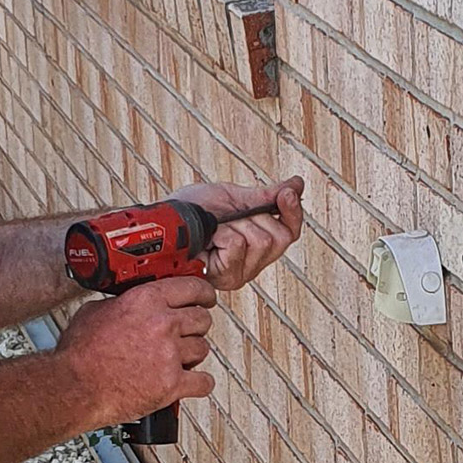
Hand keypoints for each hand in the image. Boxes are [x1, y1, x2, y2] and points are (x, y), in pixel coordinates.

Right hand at [56, 276, 216, 428]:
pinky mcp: (172, 385)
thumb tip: (128, 302)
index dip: (203, 293)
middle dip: (197, 325)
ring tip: (180, 358)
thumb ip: (122, 303)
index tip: (206, 298)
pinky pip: (203, 382)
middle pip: (202, 319)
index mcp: (145, 301)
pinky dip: (200, 383)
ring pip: (203, 349)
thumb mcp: (96, 311)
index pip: (192, 288)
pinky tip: (193, 381)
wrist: (74, 387)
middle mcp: (162, 324)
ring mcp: (169, 355)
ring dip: (194, 354)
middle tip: (190, 331)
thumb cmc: (79, 353)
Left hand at [172, 176, 305, 291]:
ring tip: (215, 230)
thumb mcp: (233, 197)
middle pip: (278, 236)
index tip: (287, 194)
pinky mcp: (227, 278)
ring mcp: (241, 273)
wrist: (165, 222)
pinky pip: (238, 245)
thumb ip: (266, 196)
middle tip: (228, 217)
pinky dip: (222, 234)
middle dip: (253, 217)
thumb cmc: (193, 211)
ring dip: (234, 225)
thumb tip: (298, 184)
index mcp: (258, 243)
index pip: (291, 231)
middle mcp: (253, 263)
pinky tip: (209, 240)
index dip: (293, 212)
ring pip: (260, 240)